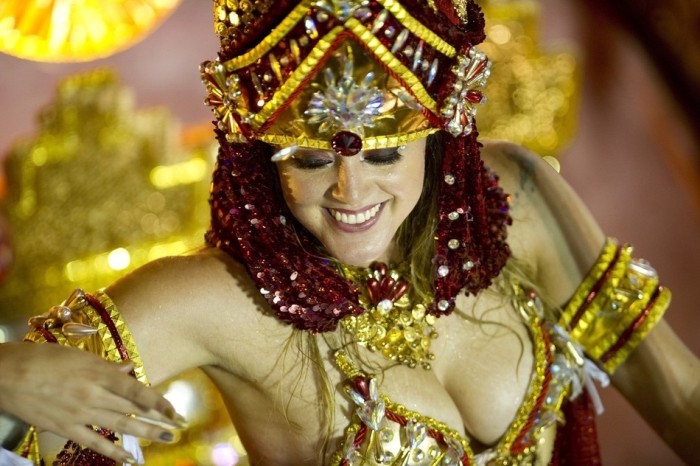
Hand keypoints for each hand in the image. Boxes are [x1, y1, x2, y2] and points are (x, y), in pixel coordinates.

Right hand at [0, 342, 184, 463]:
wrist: (8, 374)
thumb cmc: (44, 358)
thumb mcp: (79, 355)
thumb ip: (107, 366)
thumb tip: (129, 370)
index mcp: (99, 373)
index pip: (138, 391)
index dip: (160, 402)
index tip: (176, 411)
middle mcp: (94, 395)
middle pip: (134, 410)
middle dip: (159, 419)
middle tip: (180, 427)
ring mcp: (80, 413)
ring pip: (120, 426)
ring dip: (146, 433)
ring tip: (166, 439)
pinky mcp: (65, 427)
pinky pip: (94, 443)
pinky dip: (113, 451)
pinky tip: (129, 458)